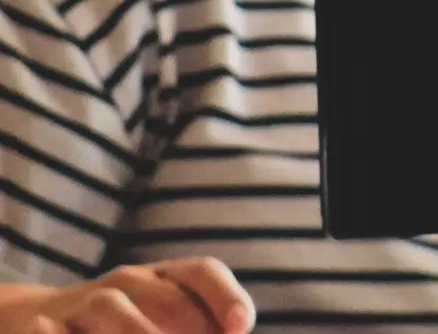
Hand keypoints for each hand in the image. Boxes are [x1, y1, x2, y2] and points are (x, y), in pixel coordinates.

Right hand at [0, 261, 254, 333]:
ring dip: (138, 333)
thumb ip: (198, 329)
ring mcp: (84, 303)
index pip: (202, 273)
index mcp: (163, 278)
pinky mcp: (42, 326)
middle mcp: (126, 283)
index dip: (226, 297)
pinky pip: (55, 332)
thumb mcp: (160, 323)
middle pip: (167, 298)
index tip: (240, 327)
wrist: (34, 320)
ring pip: (113, 308)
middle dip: (190, 329)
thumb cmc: (120, 327)